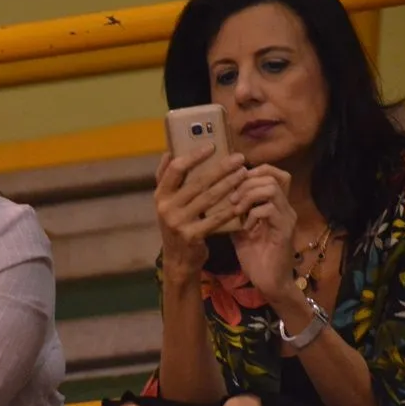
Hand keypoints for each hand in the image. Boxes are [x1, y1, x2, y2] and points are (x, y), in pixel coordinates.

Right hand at [155, 146, 247, 280]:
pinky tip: (242, 200)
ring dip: (229, 184)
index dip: (194, 156)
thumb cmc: (177, 224)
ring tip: (244, 173)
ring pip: (209, 198)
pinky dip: (230, 209)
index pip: (176, 169)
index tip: (212, 146)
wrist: (178, 259)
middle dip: (221, 168)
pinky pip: (215, 218)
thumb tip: (169, 151)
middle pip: (197, 182)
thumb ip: (166, 179)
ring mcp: (178, 223)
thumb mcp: (167, 203)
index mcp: (160, 195)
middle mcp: (166, 207)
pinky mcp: (191, 236)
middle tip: (239, 158)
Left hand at [228, 165, 298, 302]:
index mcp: (275, 204)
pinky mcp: (285, 231)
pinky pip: (269, 210)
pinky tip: (244, 227)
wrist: (269, 283)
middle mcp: (285, 207)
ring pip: (271, 188)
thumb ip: (234, 211)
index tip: (234, 184)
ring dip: (248, 196)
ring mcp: (286, 217)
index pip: (273, 173)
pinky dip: (252, 214)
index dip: (253, 171)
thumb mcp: (239, 229)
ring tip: (236, 210)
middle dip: (246, 182)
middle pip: (271, 176)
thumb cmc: (255, 257)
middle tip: (232, 199)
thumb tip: (215, 196)